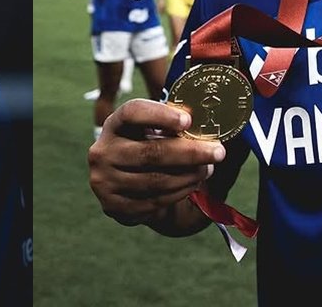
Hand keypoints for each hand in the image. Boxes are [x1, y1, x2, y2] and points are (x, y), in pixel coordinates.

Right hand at [87, 98, 224, 226]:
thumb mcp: (149, 129)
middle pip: (150, 153)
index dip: (160, 115)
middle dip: (190, 153)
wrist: (120, 181)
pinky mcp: (114, 207)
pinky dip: (179, 193)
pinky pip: (155, 202)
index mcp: (113, 125)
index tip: (188, 120)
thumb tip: (207, 124)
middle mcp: (103, 152)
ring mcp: (105, 182)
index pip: (132, 113)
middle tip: (218, 151)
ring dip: (189, 176)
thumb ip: (172, 124)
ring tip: (208, 168)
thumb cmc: (144, 146)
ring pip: (156, 181)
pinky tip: (192, 184)